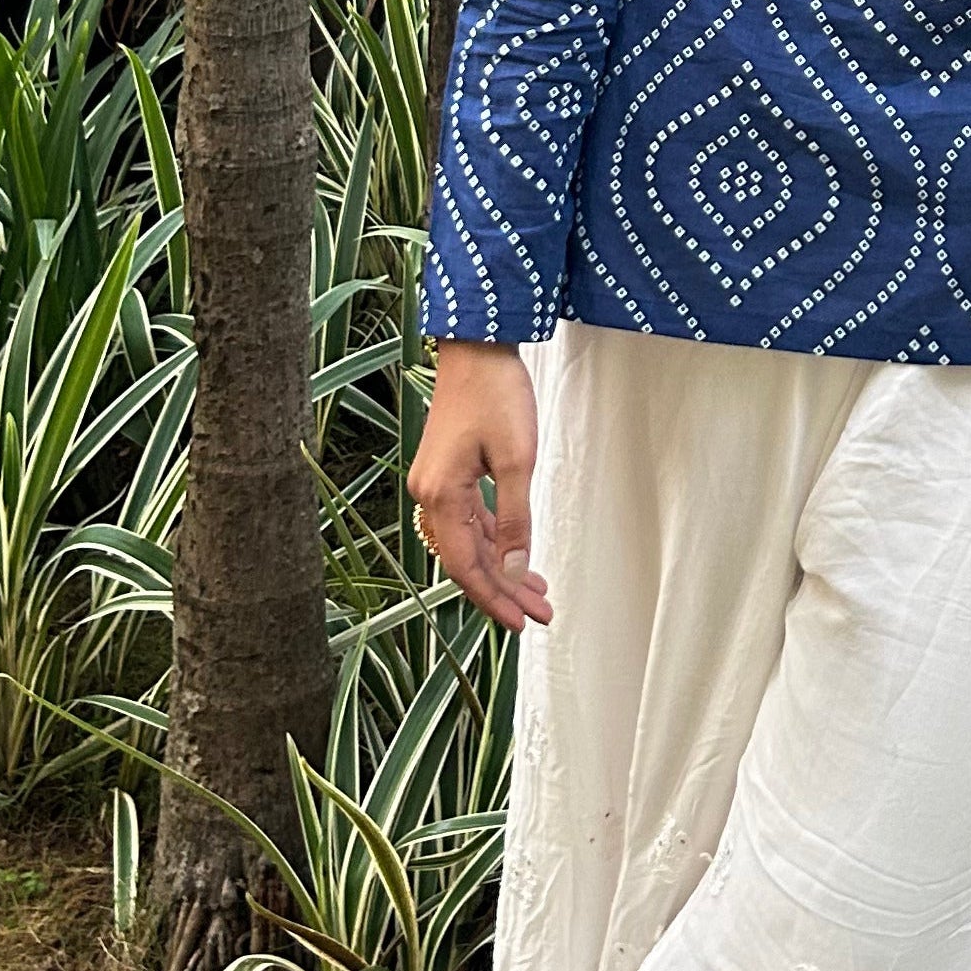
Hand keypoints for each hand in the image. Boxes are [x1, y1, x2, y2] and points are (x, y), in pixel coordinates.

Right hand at [408, 340, 551, 631]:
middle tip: (540, 613)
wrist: (478, 348)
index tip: (522, 622)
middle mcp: (430, 495)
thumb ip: (516, 518)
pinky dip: (496, 541)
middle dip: (504, 589)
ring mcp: (437, 484)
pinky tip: (517, 553)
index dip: (494, 598)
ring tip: (537, 592)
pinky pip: (470, 521)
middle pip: (467, 559)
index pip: (466, 566)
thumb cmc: (496, 395)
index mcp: (441, 496)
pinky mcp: (448, 473)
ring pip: (470, 542)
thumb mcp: (517, 460)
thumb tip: (515, 568)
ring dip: (503, 567)